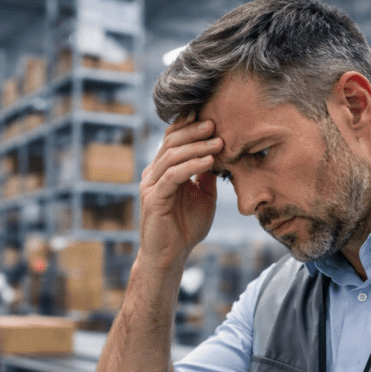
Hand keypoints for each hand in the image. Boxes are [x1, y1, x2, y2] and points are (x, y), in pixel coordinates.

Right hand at [138, 111, 223, 270]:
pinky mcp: (154, 199)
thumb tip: (220, 152)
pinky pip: (173, 176)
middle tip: (214, 123)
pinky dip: (191, 166)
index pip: (172, 140)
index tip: (209, 114)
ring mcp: (151, 185)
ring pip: (171, 156)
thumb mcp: (204, 195)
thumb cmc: (186, 228)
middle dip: (193, 130)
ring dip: (196, 147)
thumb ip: (207, 174)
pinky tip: (208, 161)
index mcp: (163, 170)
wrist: (171, 257)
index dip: (188, 125)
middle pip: (170, 142)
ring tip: (217, 141)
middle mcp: (153, 174)